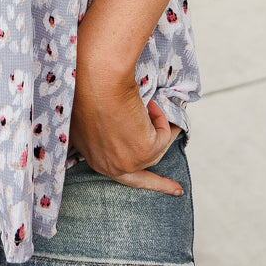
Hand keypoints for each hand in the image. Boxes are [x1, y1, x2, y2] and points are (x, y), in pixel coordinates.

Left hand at [70, 36, 182, 194]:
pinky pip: (163, 135)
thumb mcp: (89, 111)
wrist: (97, 76)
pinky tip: (151, 103)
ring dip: (159, 127)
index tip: (143, 182)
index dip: (133, 176)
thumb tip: (123, 128)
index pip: (113, 172)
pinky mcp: (144, 151)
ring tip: (153, 105)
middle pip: (139, 177)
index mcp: (90, 155)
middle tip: (177, 189)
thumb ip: (101, 128)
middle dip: (160, 184)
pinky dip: (161, 117)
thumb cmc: (90, 84)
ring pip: (155, 150)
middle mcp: (106, 165)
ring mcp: (125, 162)